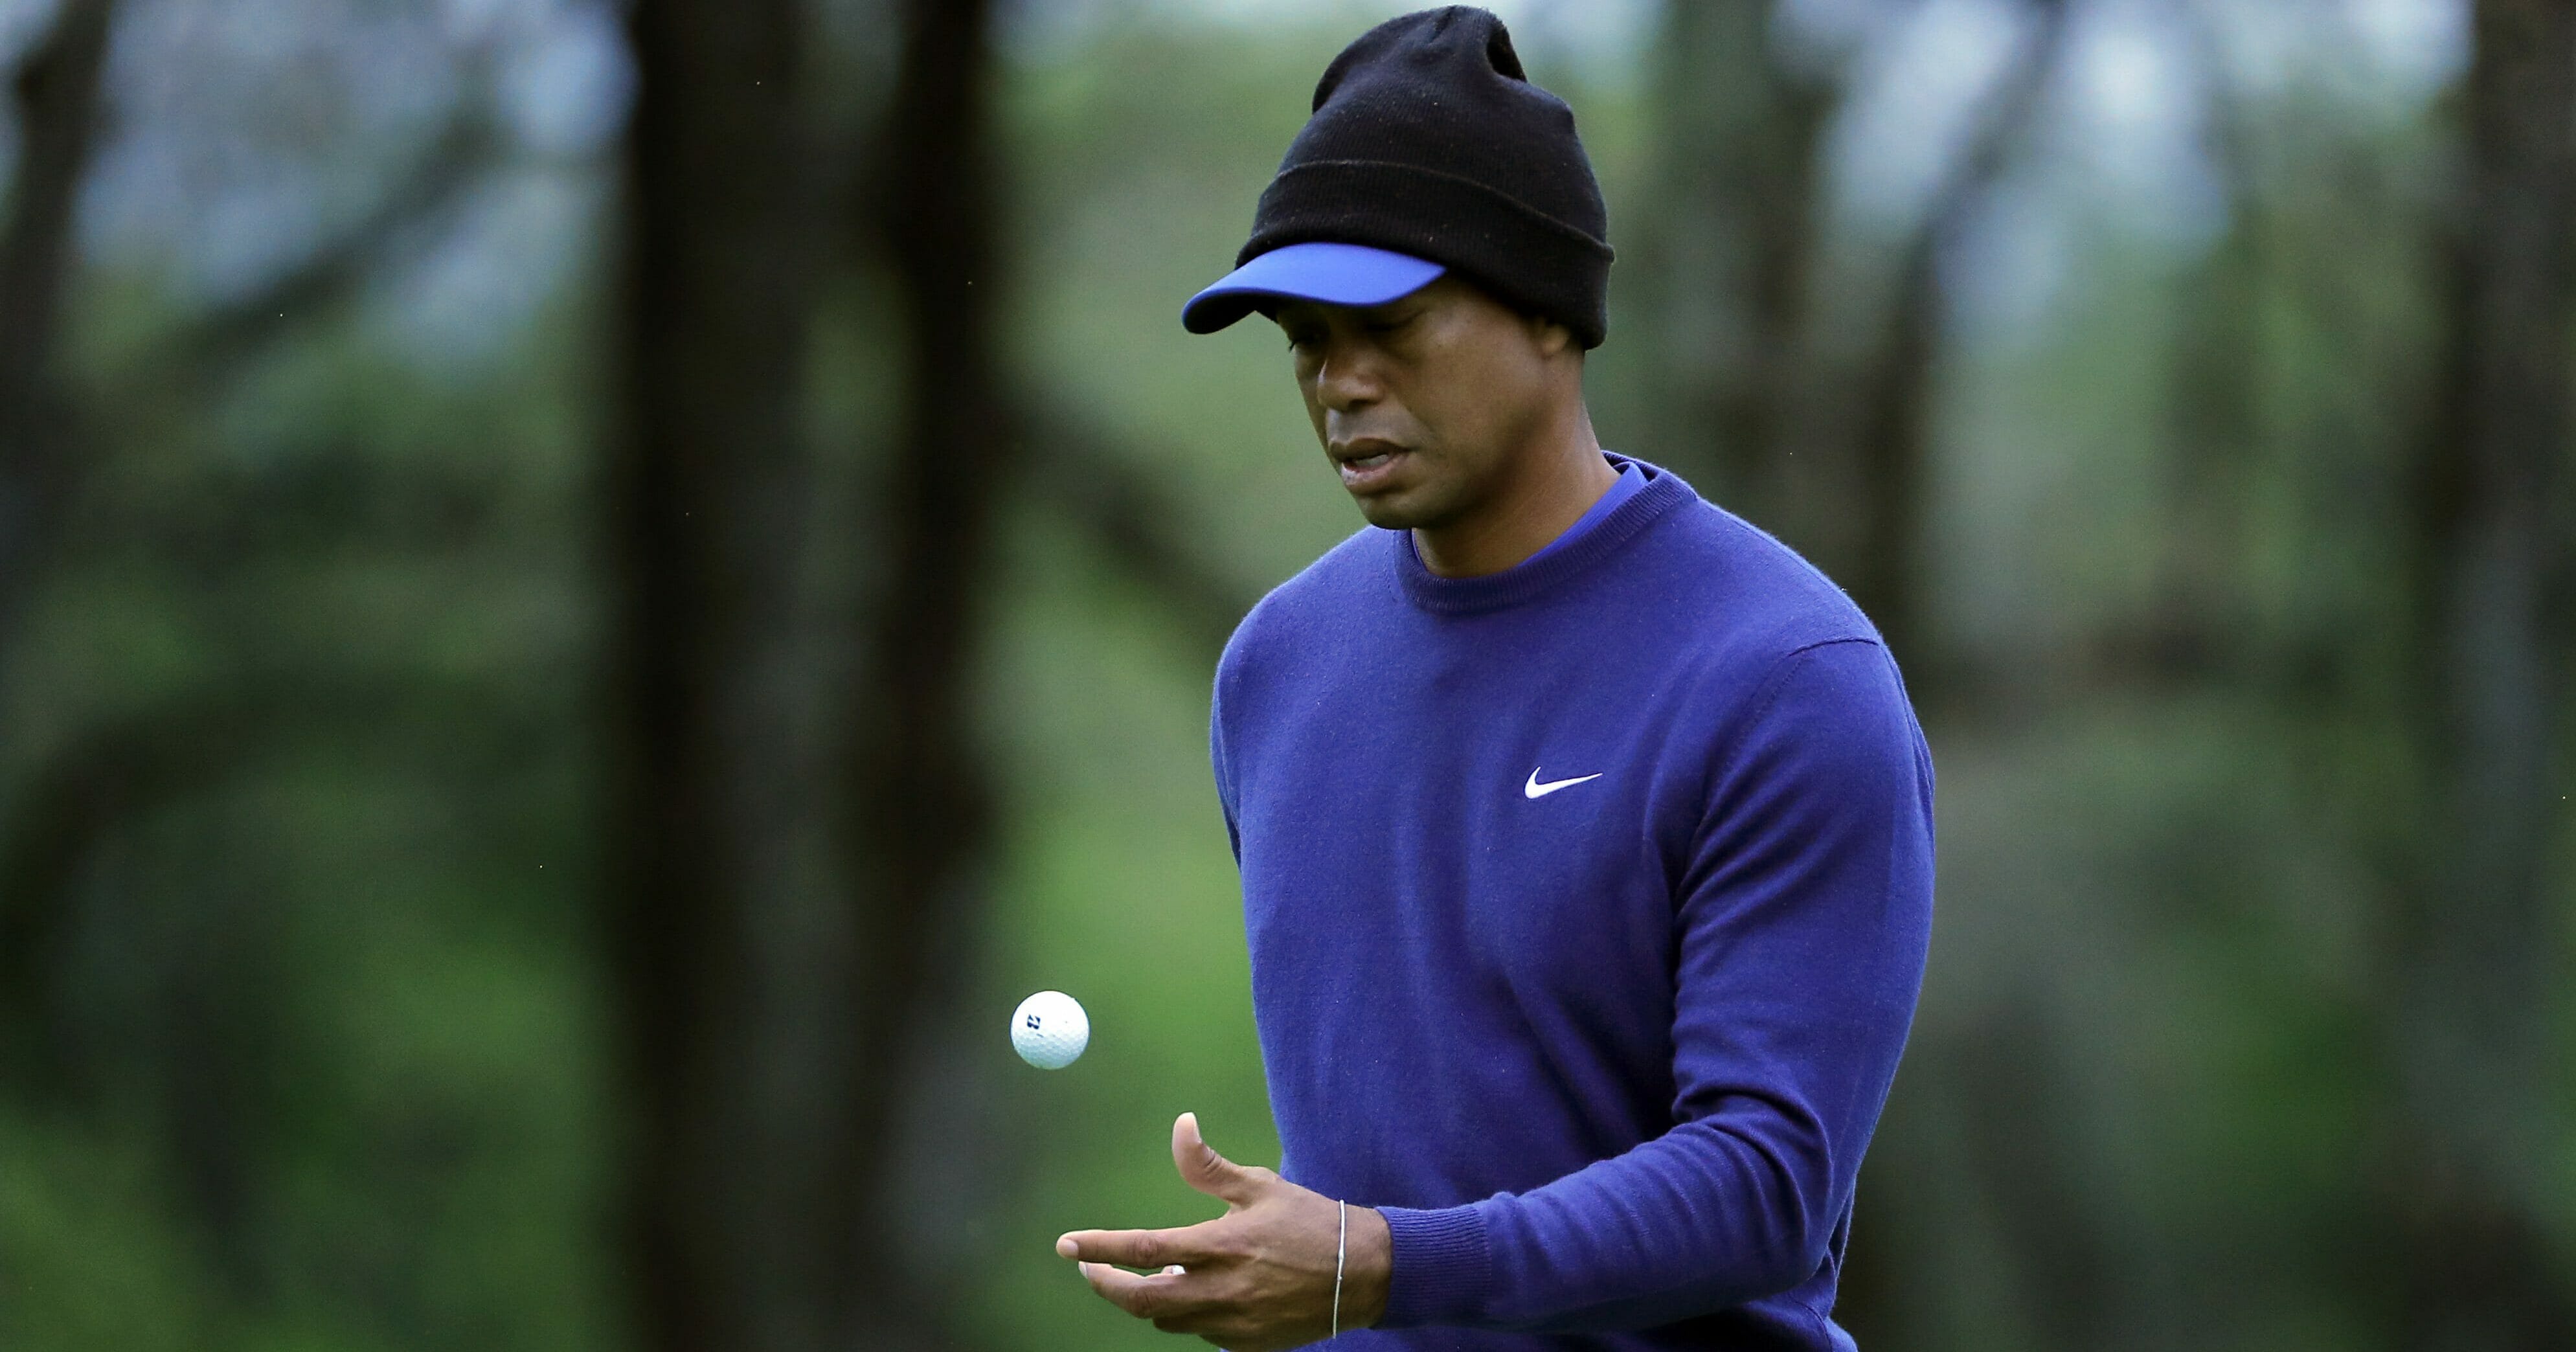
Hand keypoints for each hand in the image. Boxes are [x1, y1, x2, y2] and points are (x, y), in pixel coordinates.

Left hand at [1055, 1111, 1391, 1349]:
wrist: (1361, 1273)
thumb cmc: (1308, 1221)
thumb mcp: (1258, 1186)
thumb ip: (1208, 1165)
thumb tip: (1179, 1125)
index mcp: (1222, 1245)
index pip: (1145, 1250)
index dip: (1100, 1248)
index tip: (1067, 1246)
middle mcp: (1223, 1290)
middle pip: (1143, 1301)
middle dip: (1108, 1286)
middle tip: (1091, 1268)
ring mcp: (1234, 1323)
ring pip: (1167, 1320)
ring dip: (1149, 1298)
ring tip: (1154, 1273)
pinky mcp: (1246, 1344)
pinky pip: (1200, 1332)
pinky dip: (1187, 1312)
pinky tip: (1198, 1290)